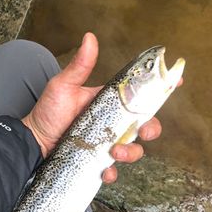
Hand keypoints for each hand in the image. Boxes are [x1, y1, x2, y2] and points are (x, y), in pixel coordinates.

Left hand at [22, 32, 180, 183]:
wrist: (35, 141)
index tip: (176, 83)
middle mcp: (112, 124)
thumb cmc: (49, 112)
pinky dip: (111, 173)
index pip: (139, 96)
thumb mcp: (63, 87)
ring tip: (115, 153)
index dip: (159, 90)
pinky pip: (113, 170)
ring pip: (133, 151)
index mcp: (110, 104)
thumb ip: (79, 68)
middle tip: (142, 132)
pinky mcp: (98, 162)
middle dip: (150, 130)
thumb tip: (90, 38)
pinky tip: (103, 170)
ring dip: (131, 154)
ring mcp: (107, 144)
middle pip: (144, 127)